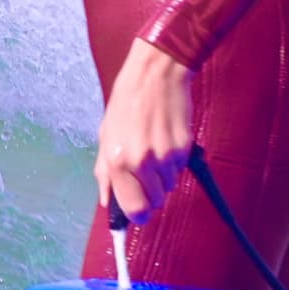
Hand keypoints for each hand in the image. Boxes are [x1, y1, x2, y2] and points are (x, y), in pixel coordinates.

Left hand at [96, 36, 195, 221]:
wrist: (156, 75)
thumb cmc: (126, 102)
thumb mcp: (105, 136)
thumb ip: (104, 173)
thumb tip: (107, 202)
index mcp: (118, 161)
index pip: (135, 209)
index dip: (138, 214)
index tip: (139, 211)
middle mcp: (142, 162)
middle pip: (155, 201)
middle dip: (150, 193)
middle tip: (145, 173)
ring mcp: (166, 156)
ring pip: (169, 186)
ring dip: (162, 176)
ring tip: (154, 149)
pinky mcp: (185, 148)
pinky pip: (180, 170)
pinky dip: (174, 162)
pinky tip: (166, 140)